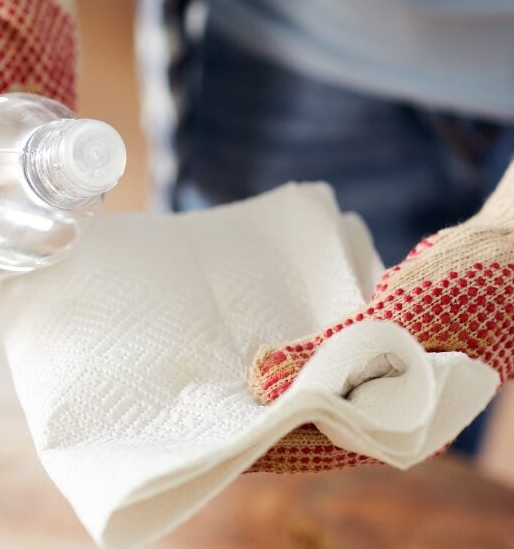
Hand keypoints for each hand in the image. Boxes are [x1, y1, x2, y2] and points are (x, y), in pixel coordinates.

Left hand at [248, 164, 513, 472]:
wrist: (508, 247)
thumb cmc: (469, 286)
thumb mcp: (398, 318)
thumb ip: (329, 352)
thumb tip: (260, 383)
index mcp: (410, 424)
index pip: (325, 448)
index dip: (273, 445)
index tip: (225, 439)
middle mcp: (394, 410)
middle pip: (316, 424)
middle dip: (266, 417)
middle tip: (211, 409)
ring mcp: (385, 381)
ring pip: (319, 392)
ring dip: (278, 386)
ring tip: (223, 381)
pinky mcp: (377, 353)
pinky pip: (328, 363)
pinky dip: (298, 358)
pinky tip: (259, 350)